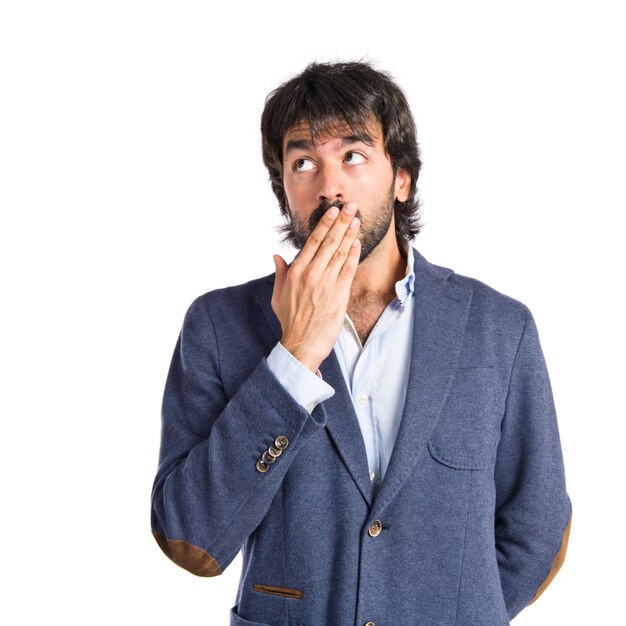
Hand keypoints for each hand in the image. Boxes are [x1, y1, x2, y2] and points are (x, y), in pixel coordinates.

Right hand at [271, 202, 360, 372]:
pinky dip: (354, 254)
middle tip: (351, 207)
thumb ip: (280, 274)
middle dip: (341, 222)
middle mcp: (311, 275)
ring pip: (340, 253)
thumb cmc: (290, 322)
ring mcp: (326, 284)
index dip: (324, 224)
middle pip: (329, 242)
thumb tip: (277, 255)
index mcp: (296, 273)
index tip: (333, 211)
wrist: (302, 345)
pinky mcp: (339, 295)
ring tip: (357, 219)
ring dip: (350, 234)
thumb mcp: (278, 296)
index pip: (312, 242)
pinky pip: (348, 270)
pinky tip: (358, 242)